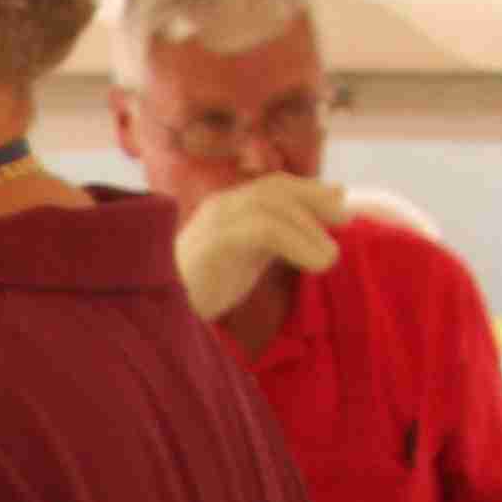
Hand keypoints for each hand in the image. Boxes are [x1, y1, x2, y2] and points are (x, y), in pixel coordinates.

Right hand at [173, 174, 347, 319]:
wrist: (155, 314)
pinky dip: (298, 242)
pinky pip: (264, 230)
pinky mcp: (214, 243)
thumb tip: (316, 232)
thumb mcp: (244, 259)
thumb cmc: (200, 291)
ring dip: (309, 228)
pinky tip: (316, 264)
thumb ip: (275, 240)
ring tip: (330, 258)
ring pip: (272, 206)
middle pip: (275, 188)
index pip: (274, 187)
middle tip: (345, 219)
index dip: (310, 192)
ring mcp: (215, 222)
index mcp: (227, 208)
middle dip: (315, 199)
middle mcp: (221, 207)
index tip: (341, 207)